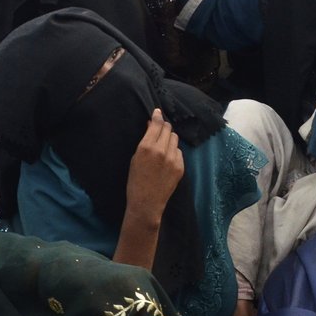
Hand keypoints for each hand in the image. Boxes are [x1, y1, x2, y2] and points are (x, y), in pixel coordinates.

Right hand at [124, 109, 184, 223]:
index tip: (157, 111)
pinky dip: (173, 152)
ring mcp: (172, 159)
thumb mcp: (135, 158)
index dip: (157, 116)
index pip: (156, 124)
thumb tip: (151, 126)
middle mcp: (161, 151)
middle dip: (163, 127)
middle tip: (159, 129)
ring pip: (174, 139)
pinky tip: (166, 160)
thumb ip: (145, 141)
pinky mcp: (180, 167)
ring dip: (169, 139)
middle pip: (168, 129)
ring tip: (162, 146)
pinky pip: (178, 152)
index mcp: (146, 147)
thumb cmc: (135, 181)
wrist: (146, 203)